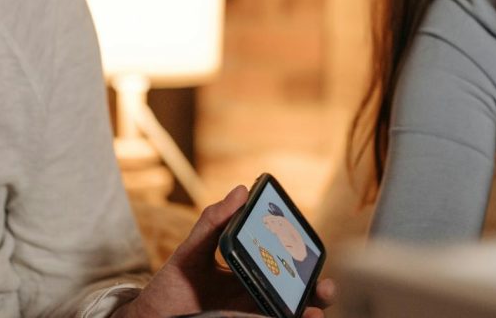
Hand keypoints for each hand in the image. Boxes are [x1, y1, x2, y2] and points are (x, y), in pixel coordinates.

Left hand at [115, 186, 336, 317]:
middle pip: (297, 292)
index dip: (305, 260)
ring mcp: (251, 313)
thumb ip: (213, 222)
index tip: (314, 251)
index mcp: (251, 270)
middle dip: (318, 289)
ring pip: (291, 312)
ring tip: (315, 311)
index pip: (285, 263)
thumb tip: (241, 189)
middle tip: (324, 285)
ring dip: (310, 311)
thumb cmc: (170, 285)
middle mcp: (256, 294)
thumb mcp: (191, 251)